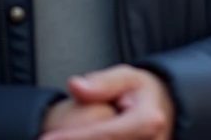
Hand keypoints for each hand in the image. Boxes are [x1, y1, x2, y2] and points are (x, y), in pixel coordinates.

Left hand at [40, 65, 174, 139]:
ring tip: (58, 137)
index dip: (71, 139)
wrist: (167, 110)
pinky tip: (77, 138)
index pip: (103, 135)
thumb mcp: (126, 78)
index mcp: (148, 121)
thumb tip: (75, 86)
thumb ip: (101, 83)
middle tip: (44, 139)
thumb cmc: (142, 93)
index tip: (43, 139)